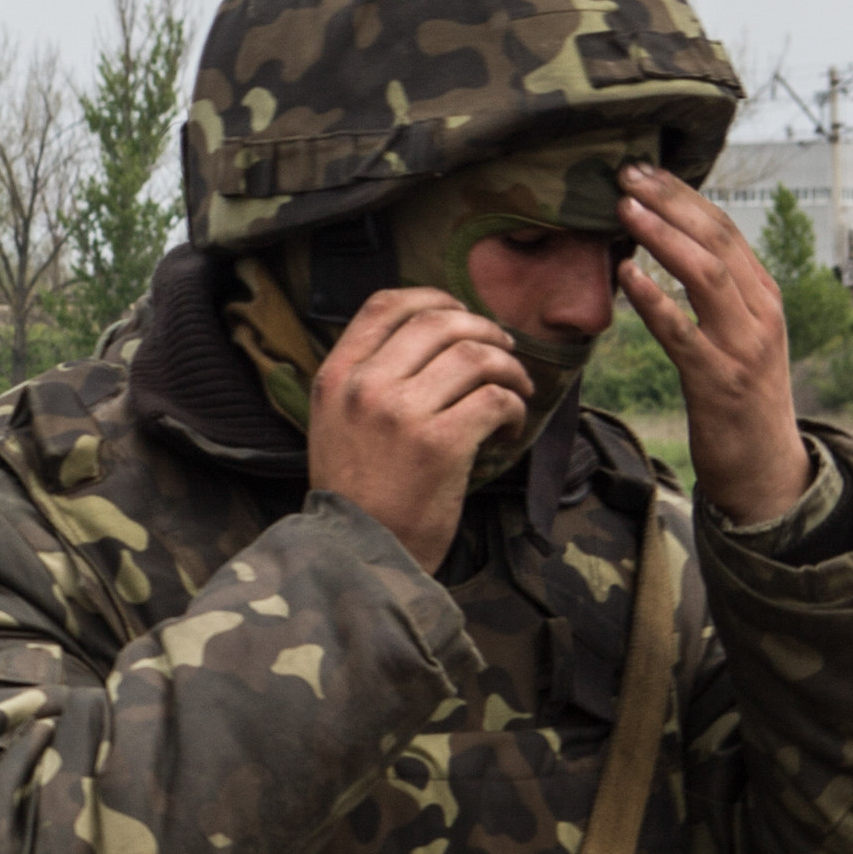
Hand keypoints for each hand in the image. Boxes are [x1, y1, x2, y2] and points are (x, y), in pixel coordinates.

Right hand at [305, 285, 530, 571]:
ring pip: (476, 355)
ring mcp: (400, 413)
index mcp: (335, 377)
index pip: (385, 304)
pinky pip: (496, 399)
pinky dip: (516, 408)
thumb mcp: (335, 424)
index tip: (462, 314)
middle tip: (505, 352)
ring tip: (517, 392)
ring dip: (510, 369)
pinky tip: (511, 428)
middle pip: (439, 321)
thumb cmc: (356, 493)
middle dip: (485, 331)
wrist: (356, 556)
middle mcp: (364, 387)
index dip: (434, 297)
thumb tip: (432, 339)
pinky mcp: (440, 443)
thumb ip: (365, 380)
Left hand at [615, 163, 810, 525]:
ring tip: (625, 210)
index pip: (724, 229)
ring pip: (708, 276)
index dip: (683, 195)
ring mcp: (744, 346)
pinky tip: (625, 276)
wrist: (767, 465)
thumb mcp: (736, 333)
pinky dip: (654, 300)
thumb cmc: (739, 394)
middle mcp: (761, 312)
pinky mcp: (719, 380)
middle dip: (672, 202)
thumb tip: (669, 243)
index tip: (643, 169)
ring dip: (664, 238)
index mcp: (763, 295)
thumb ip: (714, 292)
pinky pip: (683, 333)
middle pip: (718, 240)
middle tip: (626, 174)